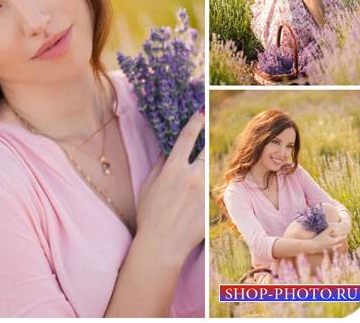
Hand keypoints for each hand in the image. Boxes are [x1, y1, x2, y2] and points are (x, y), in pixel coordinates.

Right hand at [136, 112, 204, 263]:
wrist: (162, 246)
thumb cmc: (150, 215)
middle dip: (205, 139)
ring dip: (206, 161)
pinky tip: (200, 186)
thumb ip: (160, 165)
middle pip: (205, 149)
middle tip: (206, 131)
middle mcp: (191, 177)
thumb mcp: (148, 185)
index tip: (199, 113)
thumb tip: (169, 150)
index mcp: (174, 169)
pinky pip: (211, 188)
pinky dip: (206, 183)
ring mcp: (203, 192)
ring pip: (210, 167)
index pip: (187, 137)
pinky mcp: (210, 205)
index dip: (195, 122)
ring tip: (202, 160)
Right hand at [309, 226, 347, 253]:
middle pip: (340, 243)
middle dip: (342, 241)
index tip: (347, 235)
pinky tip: (333, 245)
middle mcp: (334, 246)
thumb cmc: (319, 238)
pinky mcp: (328, 251)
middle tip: (344, 238)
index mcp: (334, 241)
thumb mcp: (325, 232)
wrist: (314, 246)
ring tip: (339, 241)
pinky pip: (334, 249)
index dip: (344, 237)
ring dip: (339, 244)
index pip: (341, 239)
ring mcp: (331, 249)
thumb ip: (330, 229)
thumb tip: (334, 227)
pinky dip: (335, 246)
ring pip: (337, 246)